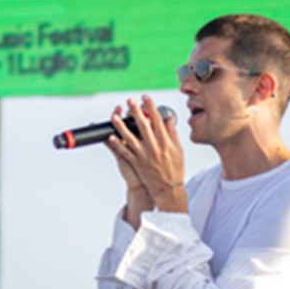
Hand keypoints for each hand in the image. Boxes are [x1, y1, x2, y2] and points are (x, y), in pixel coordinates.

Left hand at [106, 95, 186, 213]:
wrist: (168, 190)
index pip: (158, 120)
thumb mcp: (178, 150)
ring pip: (130, 137)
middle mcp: (154, 148)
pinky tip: (111, 136)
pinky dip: (117, 144)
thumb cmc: (175, 170)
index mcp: (166, 142)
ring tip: (115, 116)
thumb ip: (172, 133)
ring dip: (121, 126)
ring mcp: (144, 156)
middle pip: (143, 125)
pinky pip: (125, 152)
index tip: (146, 98)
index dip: (151, 107)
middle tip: (130, 101)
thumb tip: (169, 119)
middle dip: (136, 111)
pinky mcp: (137, 163)